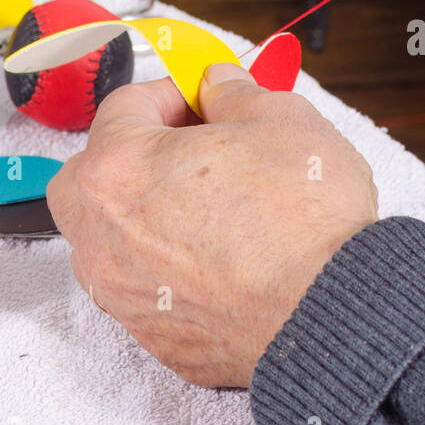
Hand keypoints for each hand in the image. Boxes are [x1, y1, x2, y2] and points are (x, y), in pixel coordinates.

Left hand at [47, 66, 376, 387]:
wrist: (333, 315)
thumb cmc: (303, 224)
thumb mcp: (278, 118)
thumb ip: (234, 92)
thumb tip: (218, 86)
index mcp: (119, 169)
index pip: (123, 107)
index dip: (171, 92)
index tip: (204, 96)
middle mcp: (104, 237)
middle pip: (90, 175)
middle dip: (131, 152)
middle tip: (188, 146)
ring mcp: (125, 295)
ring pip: (108, 238)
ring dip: (143, 212)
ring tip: (205, 203)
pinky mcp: (156, 338)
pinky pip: (145, 286)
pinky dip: (168, 266)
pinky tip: (218, 255)